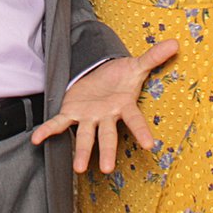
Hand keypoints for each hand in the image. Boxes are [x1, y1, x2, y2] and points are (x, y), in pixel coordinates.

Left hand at [30, 39, 178, 173]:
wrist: (101, 77)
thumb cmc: (121, 76)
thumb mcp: (136, 65)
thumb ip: (153, 57)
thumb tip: (176, 43)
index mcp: (123, 106)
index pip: (135, 119)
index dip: (141, 131)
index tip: (150, 145)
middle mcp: (106, 116)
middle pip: (108, 135)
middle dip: (107, 151)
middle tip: (107, 169)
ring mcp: (88, 117)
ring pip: (86, 136)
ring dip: (82, 151)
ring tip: (79, 168)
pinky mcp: (72, 113)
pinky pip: (59, 123)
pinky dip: (47, 130)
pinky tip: (37, 139)